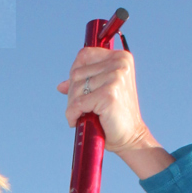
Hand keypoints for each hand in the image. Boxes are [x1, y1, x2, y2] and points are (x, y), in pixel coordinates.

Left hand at [57, 47, 173, 178]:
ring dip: (72, 105)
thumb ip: (84, 83)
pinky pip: (77, 104)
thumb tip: (61, 86)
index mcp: (120, 57)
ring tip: (82, 115)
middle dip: (73, 93)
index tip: (78, 91)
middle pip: (77, 73)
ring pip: (76, 89)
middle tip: (80, 108)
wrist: (131, 137)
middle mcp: (119, 63)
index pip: (84, 56)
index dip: (75, 73)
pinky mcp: (108, 94)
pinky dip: (72, 115)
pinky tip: (76, 121)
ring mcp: (115, 77)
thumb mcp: (100, 93)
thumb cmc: (115, 115)